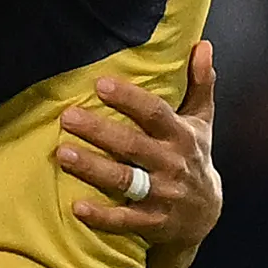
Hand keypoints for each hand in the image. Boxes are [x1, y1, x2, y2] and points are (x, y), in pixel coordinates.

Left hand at [55, 39, 220, 251]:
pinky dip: (102, 216)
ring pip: (125, 180)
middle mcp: (171, 164)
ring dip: (94, 168)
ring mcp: (162, 195)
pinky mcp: (152, 223)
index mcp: (181, 136)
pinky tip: (77, 206)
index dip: (129, 99)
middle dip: (100, 131)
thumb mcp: (202, 122)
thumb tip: (203, 45)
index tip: (101, 85)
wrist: (206, 215)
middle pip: (133, 145)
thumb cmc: (194, 159)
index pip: (155, 113)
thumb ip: (200, 84)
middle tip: (67, 117)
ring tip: (62, 154)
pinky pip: (125, 220)